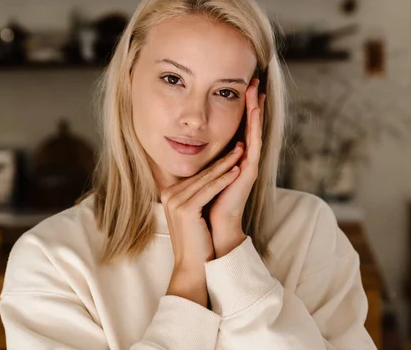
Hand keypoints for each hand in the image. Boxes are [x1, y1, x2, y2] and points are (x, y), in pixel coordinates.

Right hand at [161, 143, 243, 306]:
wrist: (193, 265)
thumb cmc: (197, 240)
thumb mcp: (193, 212)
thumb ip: (195, 194)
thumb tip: (208, 177)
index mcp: (168, 194)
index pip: (197, 175)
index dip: (216, 163)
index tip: (231, 151)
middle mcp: (168, 195)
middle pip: (202, 174)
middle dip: (223, 160)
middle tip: (240, 145)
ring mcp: (175, 201)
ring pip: (207, 179)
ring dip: (226, 165)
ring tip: (242, 153)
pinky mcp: (185, 209)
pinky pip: (209, 190)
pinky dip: (224, 179)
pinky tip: (237, 171)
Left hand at [209, 78, 265, 258]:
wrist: (213, 231)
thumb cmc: (206, 207)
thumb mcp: (202, 178)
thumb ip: (202, 163)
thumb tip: (186, 148)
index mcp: (234, 161)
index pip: (241, 129)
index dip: (243, 109)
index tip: (243, 89)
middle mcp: (244, 161)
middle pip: (250, 126)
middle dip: (252, 104)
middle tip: (255, 82)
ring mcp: (248, 166)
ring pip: (255, 131)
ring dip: (256, 110)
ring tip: (257, 91)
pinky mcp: (249, 172)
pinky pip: (254, 144)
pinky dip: (255, 126)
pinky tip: (255, 111)